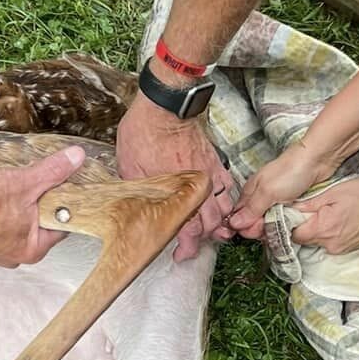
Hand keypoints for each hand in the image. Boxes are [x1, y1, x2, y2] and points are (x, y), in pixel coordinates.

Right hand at [0, 144, 87, 265]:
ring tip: (2, 194)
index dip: (59, 206)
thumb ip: (54, 171)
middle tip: (27, 188)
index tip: (57, 192)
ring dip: (8, 214)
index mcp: (30, 250)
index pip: (58, 229)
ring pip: (7, 232)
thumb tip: (76, 159)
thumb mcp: (25, 181)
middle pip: (32, 230)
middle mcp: (8, 259)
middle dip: (33, 210)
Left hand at [116, 91, 233, 261]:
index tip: (181, 254)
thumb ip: (137, 192)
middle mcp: (198, 188)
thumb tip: (131, 208)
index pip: (190, 232)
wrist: (164, 105)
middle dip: (204, 239)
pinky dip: (227, 199)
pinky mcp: (214, 161)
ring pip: (224, 208)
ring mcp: (209, 174)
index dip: (187, 248)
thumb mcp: (129, 168)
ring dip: (219, 222)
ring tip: (212, 229)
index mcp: (176, 193)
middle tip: (193, 244)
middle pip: (210, 224)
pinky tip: (221, 203)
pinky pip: (229, 186)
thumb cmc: (144, 132)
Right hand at [229, 140, 330, 241]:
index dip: (247, 228)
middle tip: (273, 225)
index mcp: (250, 193)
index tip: (258, 231)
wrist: (318, 161)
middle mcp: (261, 198)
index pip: (240, 218)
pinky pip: (284, 220)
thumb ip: (252, 209)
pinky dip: (286, 223)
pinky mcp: (290, 205)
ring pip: (270, 224)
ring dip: (275, 228)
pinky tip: (291, 223)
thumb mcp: (268, 191)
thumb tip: (234, 224)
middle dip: (262, 229)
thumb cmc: (292, 170)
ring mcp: (276, 202)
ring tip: (283, 224)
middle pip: (254, 223)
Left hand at [289, 178, 358, 256]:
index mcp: (323, 229)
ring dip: (319, 230)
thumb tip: (291, 207)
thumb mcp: (334, 192)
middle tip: (311, 210)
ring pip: (319, 241)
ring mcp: (340, 249)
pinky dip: (330, 233)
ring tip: (329, 213)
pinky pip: (331, 243)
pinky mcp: (348, 249)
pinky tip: (339, 220)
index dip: (291, 225)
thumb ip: (310, 203)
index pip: (295, 235)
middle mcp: (330, 244)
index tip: (292, 215)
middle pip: (306, 239)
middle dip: (305, 226)